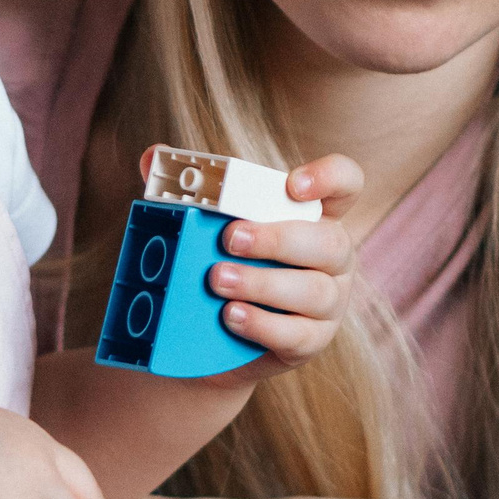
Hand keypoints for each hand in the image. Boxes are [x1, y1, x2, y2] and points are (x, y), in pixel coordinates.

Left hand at [193, 153, 361, 377]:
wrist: (216, 335)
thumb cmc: (224, 262)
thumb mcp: (212, 226)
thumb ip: (188, 190)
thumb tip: (152, 159)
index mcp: (316, 216)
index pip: (346, 184)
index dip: (330, 178)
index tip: (293, 184)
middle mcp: (333, 257)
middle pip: (331, 242)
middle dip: (277, 239)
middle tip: (229, 239)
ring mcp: (329, 301)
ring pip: (314, 291)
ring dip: (262, 284)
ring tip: (217, 279)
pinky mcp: (312, 340)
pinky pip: (298, 335)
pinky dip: (262, 324)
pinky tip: (230, 315)